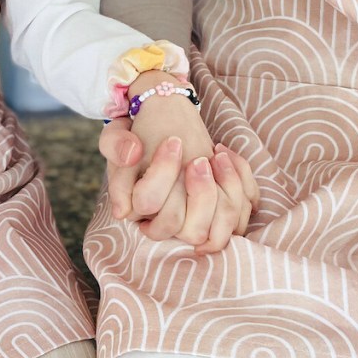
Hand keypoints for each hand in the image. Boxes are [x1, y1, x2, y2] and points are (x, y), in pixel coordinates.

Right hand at [98, 98, 258, 252]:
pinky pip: (241, 215)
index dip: (163, 173)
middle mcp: (168, 221)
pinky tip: (225, 154)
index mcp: (139, 209)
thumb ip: (115, 144)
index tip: (173, 141)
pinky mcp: (221, 211)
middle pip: (191, 230)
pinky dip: (242, 184)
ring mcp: (196, 219)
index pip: (151, 206)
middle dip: (201, 192)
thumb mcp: (117, 134)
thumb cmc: (140, 137)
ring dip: (226, 188)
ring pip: (221, 226)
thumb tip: (131, 156)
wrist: (164, 128)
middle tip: (198, 158)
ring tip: (216, 156)